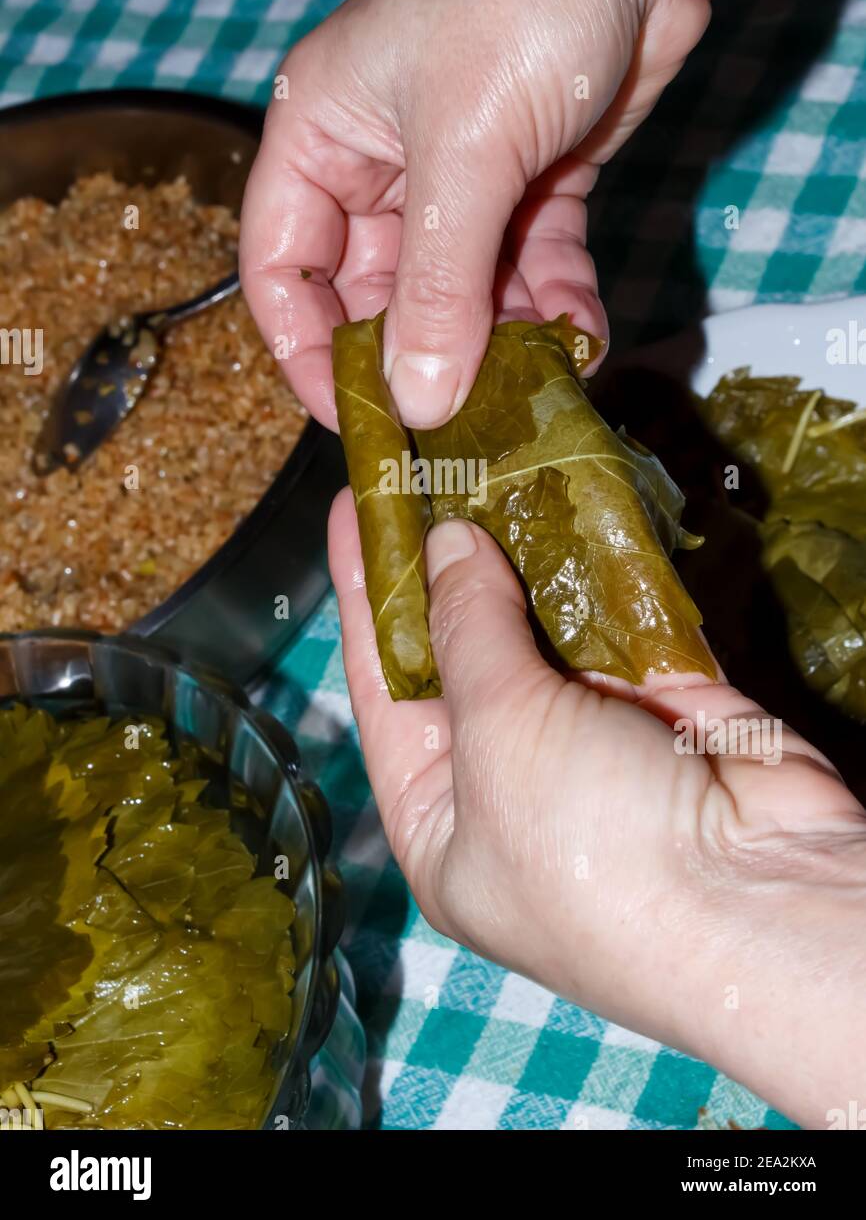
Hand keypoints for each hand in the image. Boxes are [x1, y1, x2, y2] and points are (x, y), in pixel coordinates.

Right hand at [241, 0, 864, 431]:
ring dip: (499, 341)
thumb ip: (437, 286)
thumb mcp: (466, 151)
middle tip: (460, 425)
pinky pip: (527, 266)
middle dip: (420, 357)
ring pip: (459, 290)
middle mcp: (380, 161)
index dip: (306, 351)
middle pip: (376, 293)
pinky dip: (553, 303)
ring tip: (536, 387)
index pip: (282, 268)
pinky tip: (583, 336)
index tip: (355, 420)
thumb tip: (416, 402)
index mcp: (321, 135)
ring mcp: (460, 174)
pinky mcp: (531, 181)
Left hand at [329, 489, 865, 1127]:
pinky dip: (602, 562)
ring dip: (522, 550)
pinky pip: (623, 618)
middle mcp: (510, 782)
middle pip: (463, 651)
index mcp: (442, 820)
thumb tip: (446, 543)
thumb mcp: (498, 737)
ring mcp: (593, 742)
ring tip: (485, 461)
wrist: (762, 901)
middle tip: (421, 465)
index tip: (351, 508)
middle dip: (445, 563)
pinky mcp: (669, 705)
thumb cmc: (589, 848)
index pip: (385, 689)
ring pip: (546, 626)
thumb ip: (468, 630)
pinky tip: (568, 494)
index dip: (365, 596)